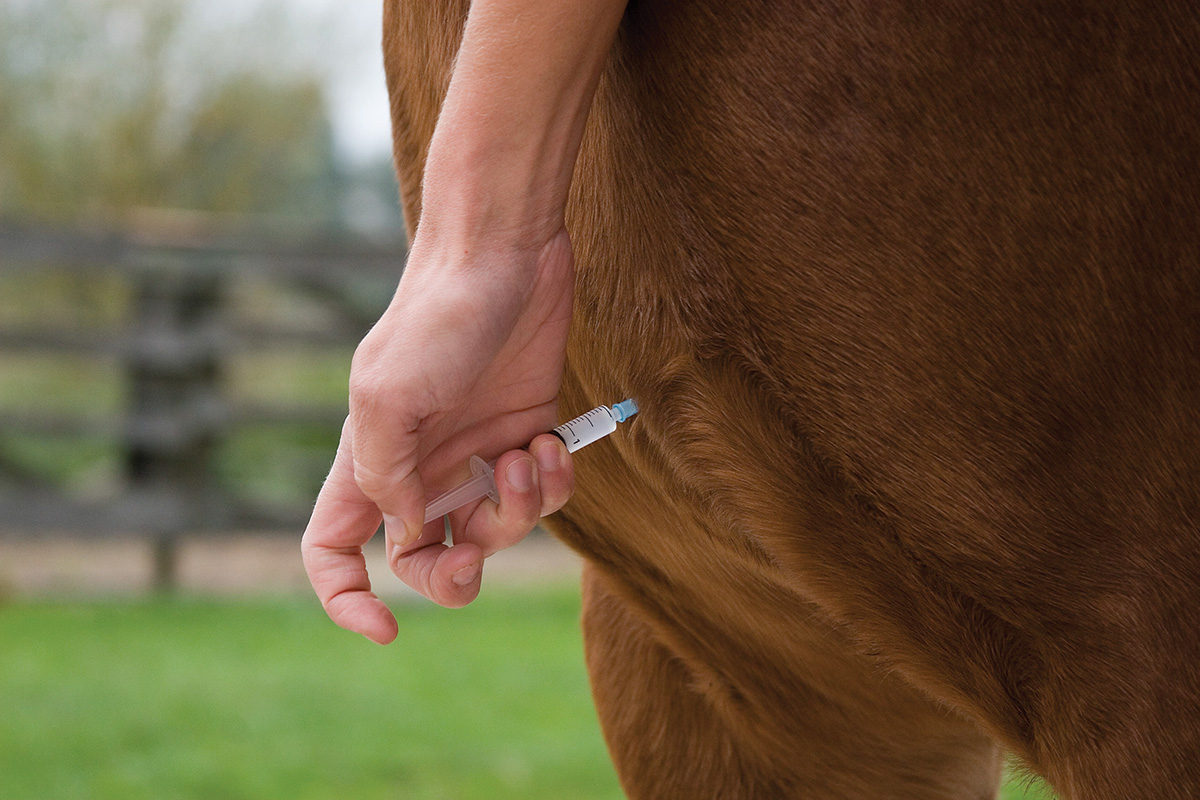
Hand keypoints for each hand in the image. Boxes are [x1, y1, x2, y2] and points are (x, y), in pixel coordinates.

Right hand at [301, 228, 575, 643]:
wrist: (505, 253)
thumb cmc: (436, 318)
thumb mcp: (388, 397)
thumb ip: (386, 476)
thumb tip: (407, 533)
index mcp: (367, 462)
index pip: (333, 549)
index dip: (345, 599)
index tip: (383, 628)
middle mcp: (420, 466)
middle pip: (423, 560)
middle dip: (452, 577)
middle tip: (474, 558)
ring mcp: (475, 454)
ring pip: (493, 534)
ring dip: (516, 517)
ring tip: (526, 463)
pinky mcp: (526, 435)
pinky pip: (542, 495)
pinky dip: (551, 484)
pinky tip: (550, 444)